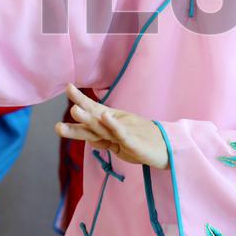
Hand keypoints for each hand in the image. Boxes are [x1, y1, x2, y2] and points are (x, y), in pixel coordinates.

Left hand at [54, 83, 168, 168]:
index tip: (68, 87)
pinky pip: (122, 133)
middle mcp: (116, 123)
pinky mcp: (133, 141)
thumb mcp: (119, 143)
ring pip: (103, 126)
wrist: (167, 149)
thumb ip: (103, 140)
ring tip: (75, 110)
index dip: (81, 100)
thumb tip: (87, 138)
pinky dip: (114, 125)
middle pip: (95, 116)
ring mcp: (125, 131)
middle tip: (68, 92)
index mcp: (112, 122)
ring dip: (89, 118)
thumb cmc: (142, 143)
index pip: (94, 110)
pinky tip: (106, 117)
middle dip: (81, 108)